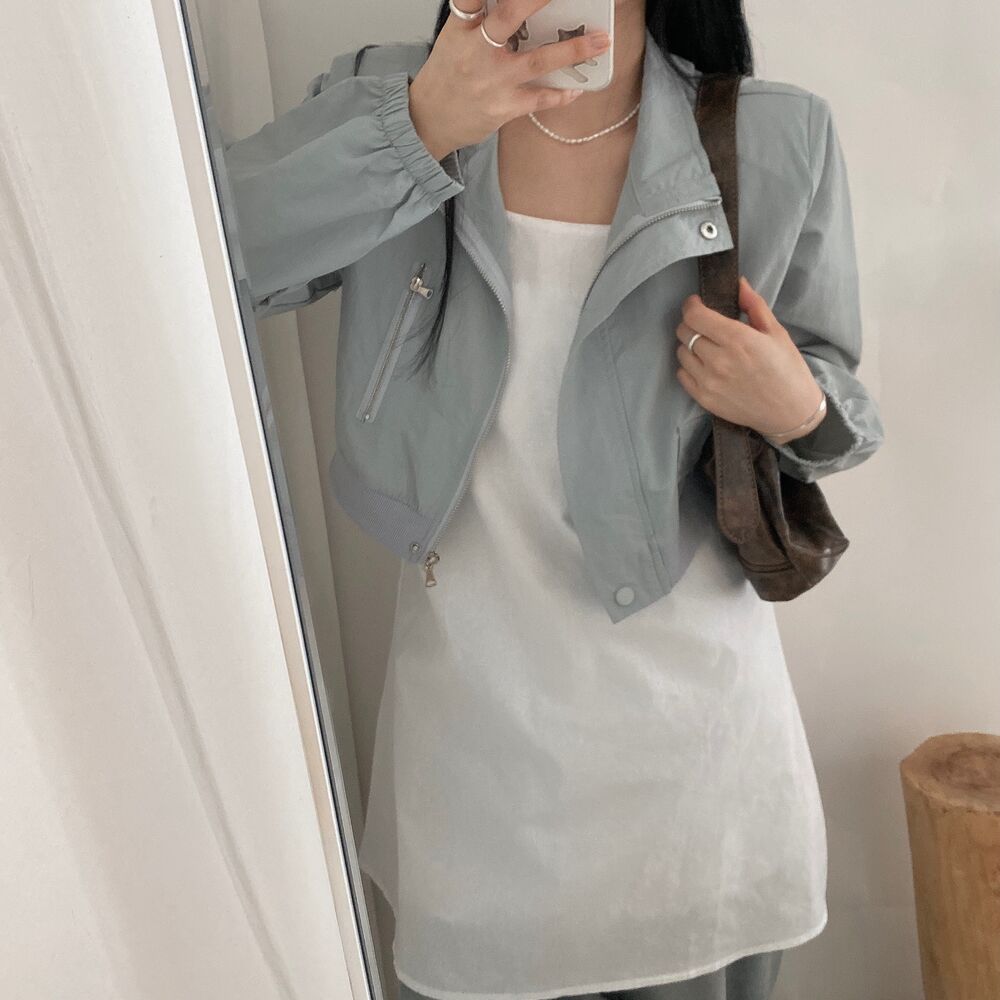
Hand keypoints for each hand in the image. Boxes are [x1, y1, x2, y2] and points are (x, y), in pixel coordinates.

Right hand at [408, 0, 611, 160]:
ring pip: (537, 61)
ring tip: (601, 40)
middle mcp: (476, 51)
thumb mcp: (454, 39)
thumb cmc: (446, 77)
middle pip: (509, 15)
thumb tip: (518, 7)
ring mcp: (492, 81)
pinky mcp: (502, 108)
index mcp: (461, 28)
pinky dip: (561, 94)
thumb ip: (480, 18)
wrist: (429, 121)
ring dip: (573, 49)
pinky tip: (578, 87)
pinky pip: (539, 99)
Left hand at [675, 275, 825, 439]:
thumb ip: (754, 305)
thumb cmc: (788, 370)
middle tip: (703, 325)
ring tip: (706, 346)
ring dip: (689, 345)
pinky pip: (682, 374)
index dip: (691, 306)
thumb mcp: (776, 332)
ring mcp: (709, 381)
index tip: (696, 303)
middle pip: (684, 332)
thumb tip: (738, 284)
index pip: (694, 316)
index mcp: (737, 339)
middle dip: (690, 323)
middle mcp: (718, 360)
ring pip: (681, 352)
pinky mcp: (704, 398)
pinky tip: (705, 365)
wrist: (791, 412)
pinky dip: (689, 366)